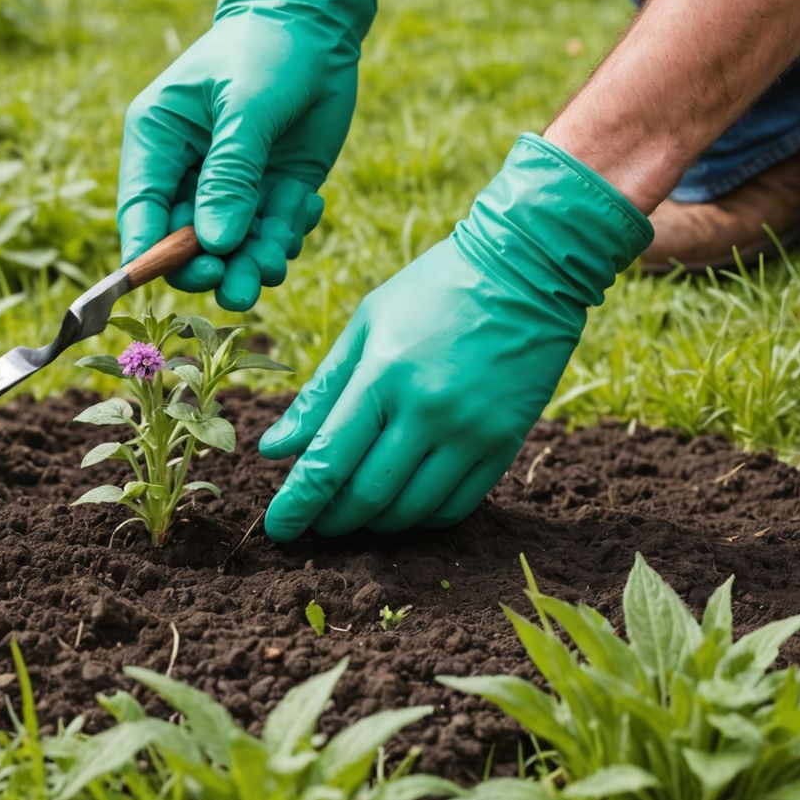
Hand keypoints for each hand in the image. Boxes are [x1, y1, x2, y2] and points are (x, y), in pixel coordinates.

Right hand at [117, 0, 376, 309]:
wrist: (317, 26)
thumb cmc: (268, 50)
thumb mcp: (246, 108)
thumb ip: (231, 175)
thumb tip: (216, 242)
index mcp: (158, 140)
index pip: (142, 212)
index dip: (153, 255)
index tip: (186, 276)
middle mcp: (188, 172)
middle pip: (185, 243)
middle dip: (212, 269)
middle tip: (242, 284)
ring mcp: (231, 186)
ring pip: (233, 248)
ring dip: (253, 264)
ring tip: (274, 265)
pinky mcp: (271, 192)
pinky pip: (272, 234)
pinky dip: (288, 235)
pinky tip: (306, 207)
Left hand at [258, 134, 653, 538]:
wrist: (527, 269)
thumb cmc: (435, 289)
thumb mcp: (368, 323)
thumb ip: (320, 391)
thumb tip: (273, 450)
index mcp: (383, 373)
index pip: (327, 462)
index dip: (297, 506)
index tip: (278, 529)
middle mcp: (428, 409)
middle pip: (367, 496)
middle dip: (332, 521)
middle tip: (315, 522)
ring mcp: (471, 431)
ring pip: (412, 511)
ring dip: (376, 524)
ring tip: (357, 513)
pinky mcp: (505, 444)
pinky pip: (456, 506)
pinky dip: (423, 518)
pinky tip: (405, 504)